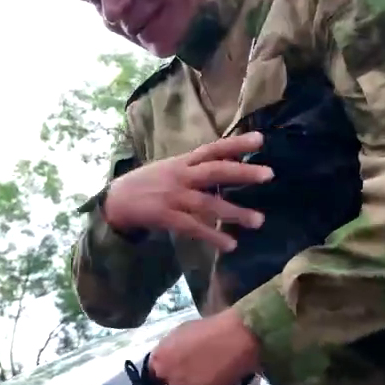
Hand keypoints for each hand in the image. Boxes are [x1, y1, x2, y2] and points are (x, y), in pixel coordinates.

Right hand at [103, 132, 271, 251]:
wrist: (116, 201)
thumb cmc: (149, 183)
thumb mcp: (171, 168)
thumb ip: (197, 167)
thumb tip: (231, 162)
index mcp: (183, 162)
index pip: (213, 148)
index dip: (236, 143)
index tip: (261, 140)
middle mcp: (180, 175)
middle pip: (214, 171)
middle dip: (242, 172)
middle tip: (268, 174)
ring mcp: (173, 196)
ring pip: (208, 203)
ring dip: (234, 212)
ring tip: (258, 220)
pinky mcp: (166, 217)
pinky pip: (193, 227)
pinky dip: (212, 236)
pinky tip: (230, 244)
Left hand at [149, 309, 260, 384]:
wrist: (236, 338)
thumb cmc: (209, 329)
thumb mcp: (179, 334)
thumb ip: (168, 350)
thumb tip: (167, 360)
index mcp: (158, 358)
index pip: (152, 373)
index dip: (163, 372)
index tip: (172, 372)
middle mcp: (166, 376)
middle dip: (176, 381)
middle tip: (192, 375)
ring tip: (207, 379)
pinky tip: (217, 384)